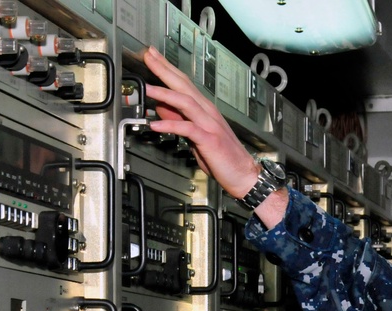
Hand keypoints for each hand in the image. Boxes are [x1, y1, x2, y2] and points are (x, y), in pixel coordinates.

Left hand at [141, 46, 287, 225]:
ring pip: (186, 102)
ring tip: (148, 88)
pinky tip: (156, 124)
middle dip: (165, 70)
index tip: (153, 56)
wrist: (244, 174)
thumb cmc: (223, 157)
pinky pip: (188, 129)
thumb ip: (180, 119)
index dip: (167, 69)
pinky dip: (171, 124)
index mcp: (205, 110)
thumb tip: (162, 106)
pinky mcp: (210, 139)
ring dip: (165, 94)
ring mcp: (210, 124)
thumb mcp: (196, 136)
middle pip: (184, 86)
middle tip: (149, 55)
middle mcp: (208, 112)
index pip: (184, 84)